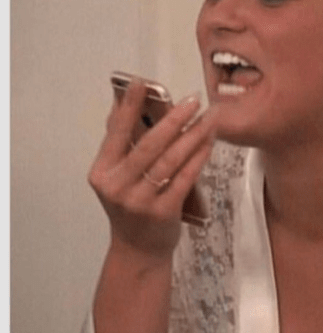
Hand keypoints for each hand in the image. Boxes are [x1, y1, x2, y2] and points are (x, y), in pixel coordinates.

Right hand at [88, 81, 216, 259]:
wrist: (138, 250)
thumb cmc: (130, 204)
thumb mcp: (117, 176)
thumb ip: (121, 142)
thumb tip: (124, 101)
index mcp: (103, 172)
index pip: (116, 133)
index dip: (129, 107)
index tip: (141, 83)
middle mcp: (118, 187)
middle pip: (149, 145)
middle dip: (173, 119)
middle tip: (193, 99)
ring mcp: (140, 201)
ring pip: (171, 160)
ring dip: (193, 135)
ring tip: (210, 117)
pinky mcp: (164, 211)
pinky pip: (186, 177)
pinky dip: (199, 156)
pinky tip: (209, 141)